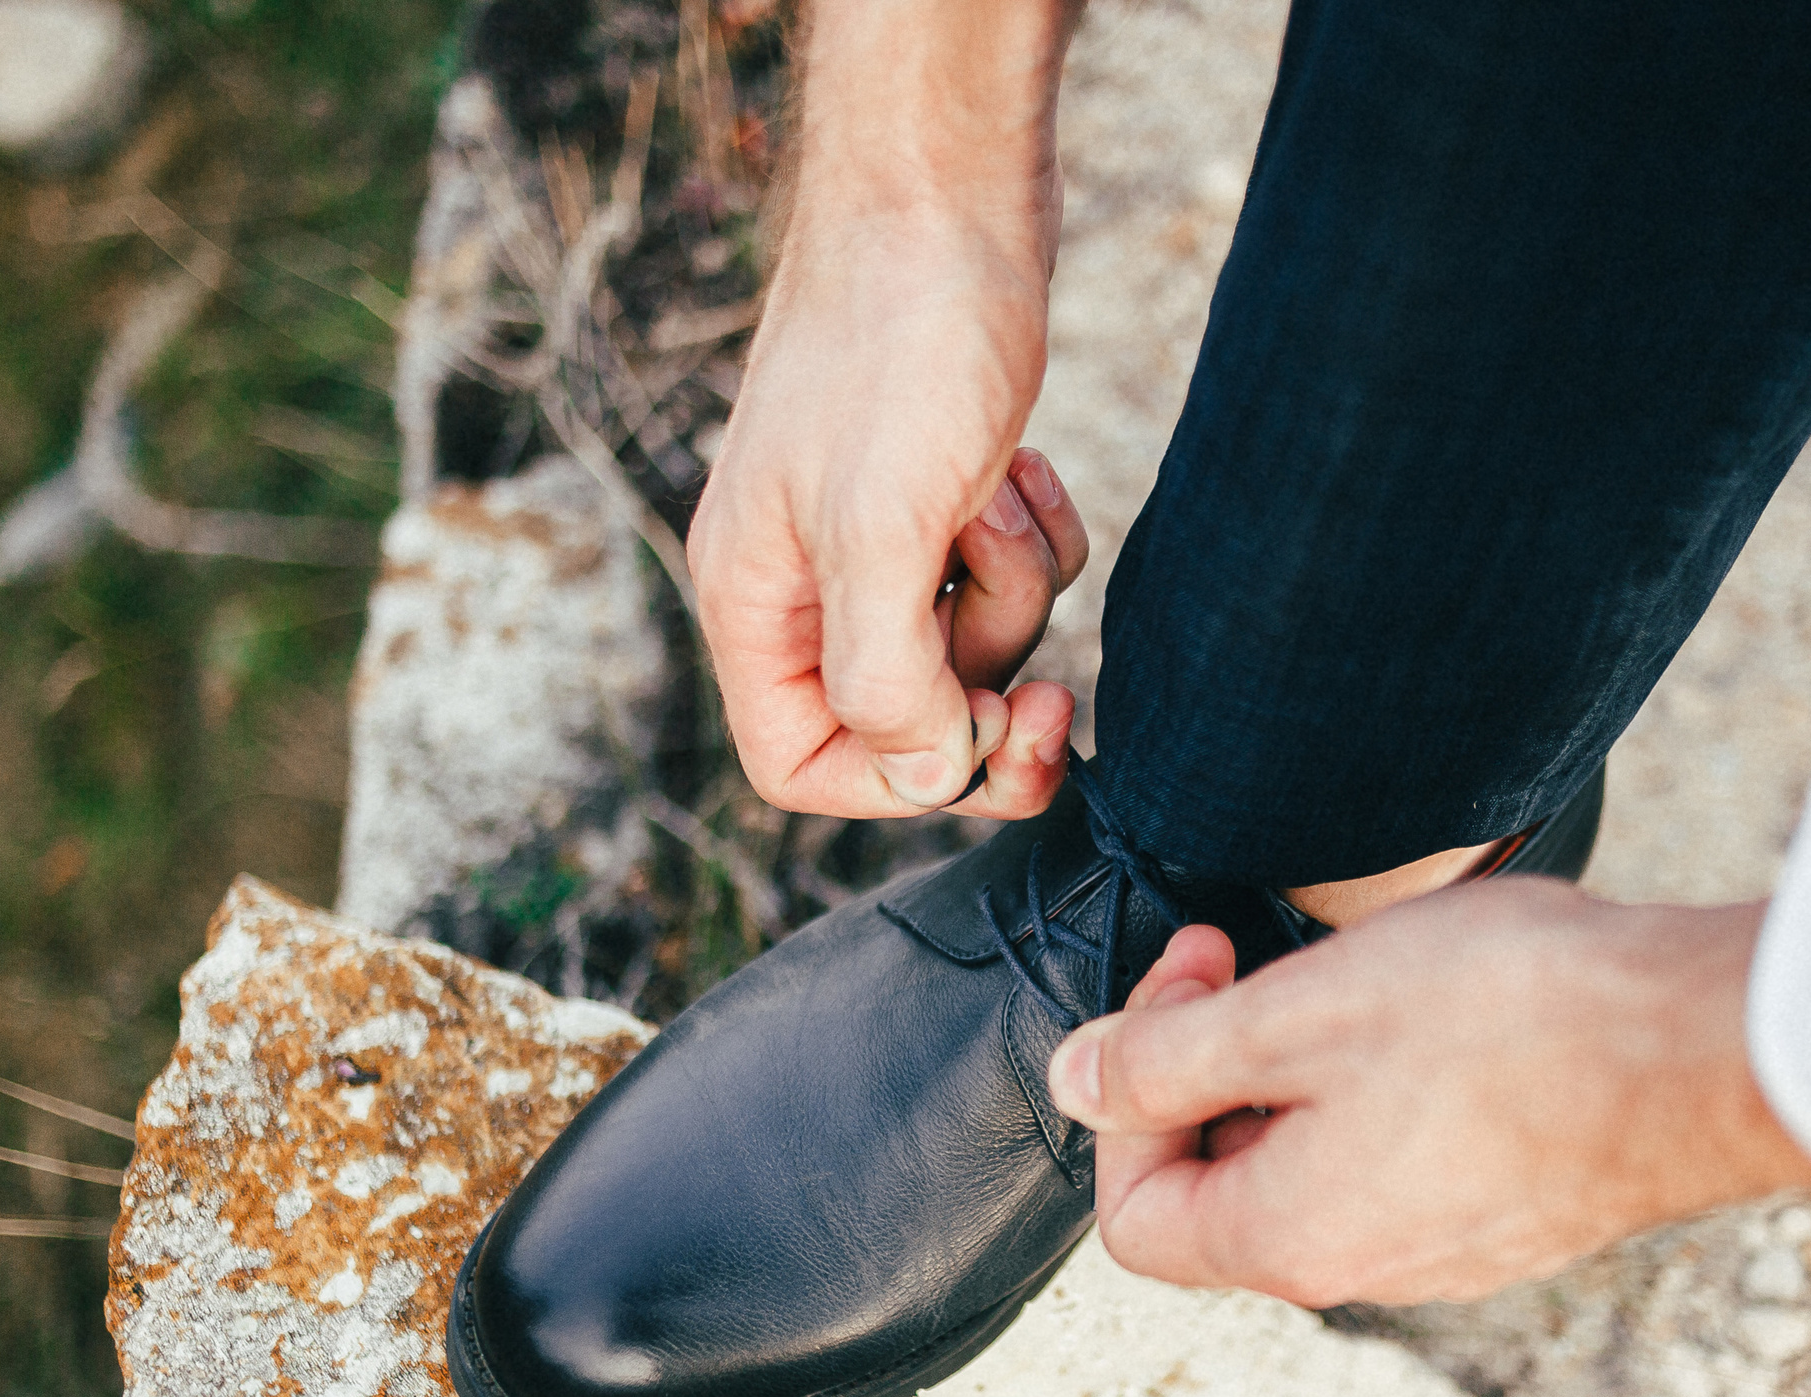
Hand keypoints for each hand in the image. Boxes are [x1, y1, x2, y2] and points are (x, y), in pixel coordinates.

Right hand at [688, 0, 1088, 818]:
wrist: (944, 197)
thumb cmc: (892, 347)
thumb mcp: (878, 528)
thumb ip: (887, 674)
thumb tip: (927, 774)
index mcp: (757, 604)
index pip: (801, 763)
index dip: (897, 784)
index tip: (984, 744)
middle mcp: (808, 584)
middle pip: (903, 720)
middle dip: (982, 696)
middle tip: (1053, 695)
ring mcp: (881, 538)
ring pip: (970, 643)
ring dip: (1013, 588)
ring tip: (995, 493)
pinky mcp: (948, 496)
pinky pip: (1011, 574)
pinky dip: (1037, 534)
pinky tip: (1021, 465)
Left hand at [1045, 879, 1810, 1306]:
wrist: (1713, 1046)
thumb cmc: (1514, 1019)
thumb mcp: (1302, 1010)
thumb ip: (1169, 1056)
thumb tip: (1073, 1083)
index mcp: (1287, 1240)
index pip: (1134, 1216)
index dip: (1122, 1100)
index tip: (1186, 982)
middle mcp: (1364, 1272)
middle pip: (1223, 1190)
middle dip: (1209, 1070)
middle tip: (1250, 956)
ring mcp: (1450, 1253)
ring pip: (1315, 1171)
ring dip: (1297, 1072)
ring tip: (1351, 975)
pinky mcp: (1516, 1218)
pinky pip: (1401, 1166)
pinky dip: (1378, 1092)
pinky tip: (1434, 1010)